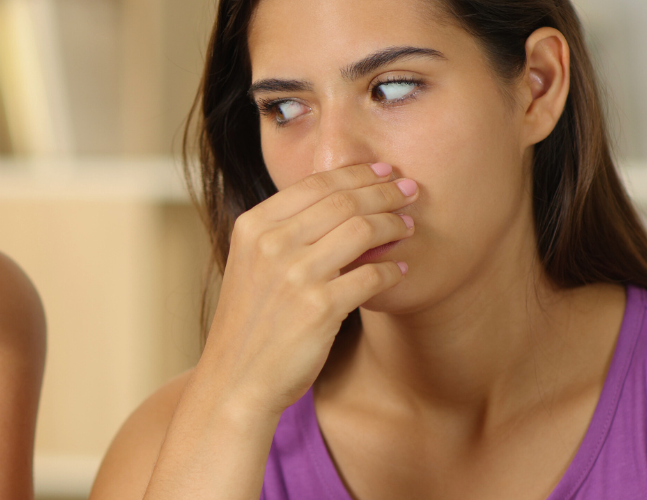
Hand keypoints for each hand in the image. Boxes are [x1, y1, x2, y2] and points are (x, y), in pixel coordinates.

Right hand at [196, 162, 415, 415]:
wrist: (236, 379)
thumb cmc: (250, 323)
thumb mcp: (252, 264)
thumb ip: (285, 232)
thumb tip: (341, 201)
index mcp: (253, 226)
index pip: (316, 184)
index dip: (357, 173)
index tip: (384, 172)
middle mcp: (271, 244)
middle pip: (344, 201)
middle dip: (384, 192)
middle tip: (410, 191)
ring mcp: (295, 275)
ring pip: (362, 230)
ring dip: (393, 224)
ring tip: (407, 226)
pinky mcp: (320, 308)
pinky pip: (371, 275)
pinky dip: (392, 270)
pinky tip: (400, 269)